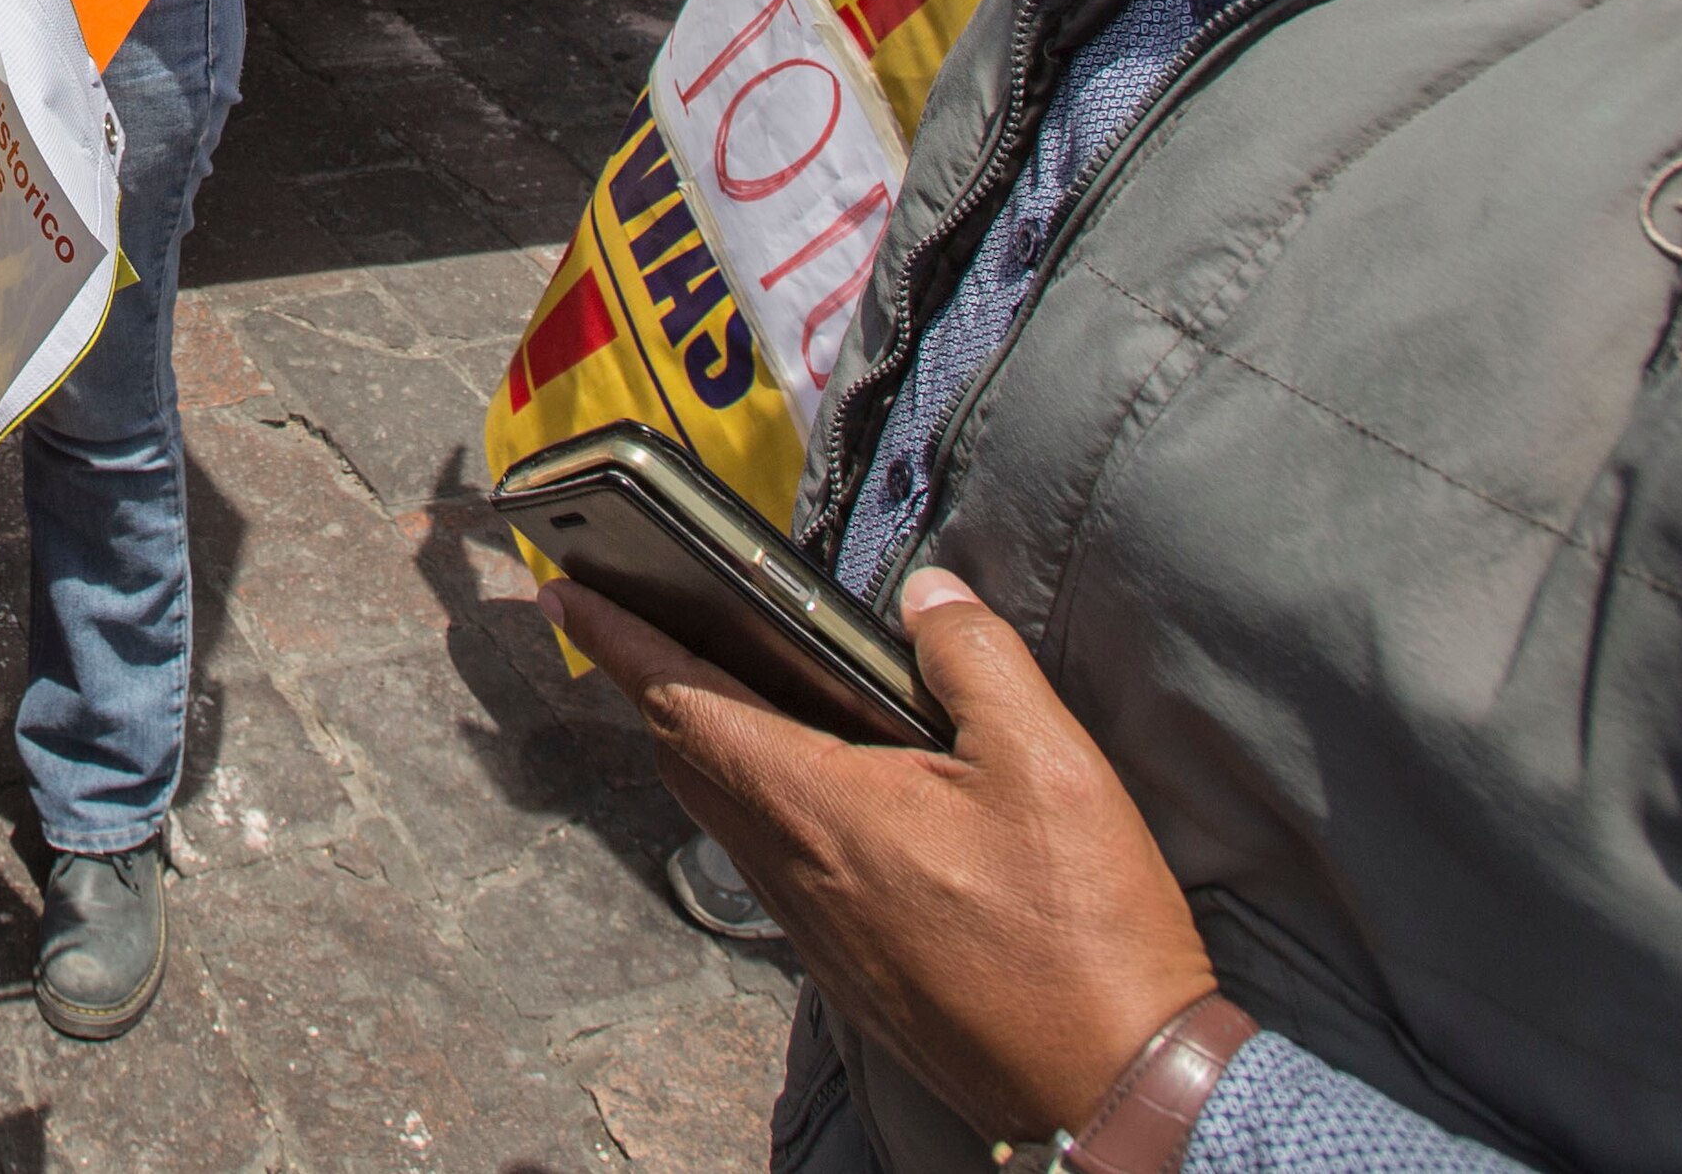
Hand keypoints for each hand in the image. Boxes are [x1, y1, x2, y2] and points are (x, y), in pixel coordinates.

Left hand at [546, 568, 1215, 1142]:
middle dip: (645, 685)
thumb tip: (930, 593)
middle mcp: (797, 874)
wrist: (1114, 1087)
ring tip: (698, 692)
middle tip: (620, 628)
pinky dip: (751, 808)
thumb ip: (977, 659)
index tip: (567, 594)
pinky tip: (798, 796)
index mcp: (823, 809)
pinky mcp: (849, 971)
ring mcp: (817, 932)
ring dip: (695, 748)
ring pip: (723, 819)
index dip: (620, 641)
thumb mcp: (1047, 763)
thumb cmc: (1082, 934)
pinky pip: (769, 869)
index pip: (686, 703)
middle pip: (686, 761)